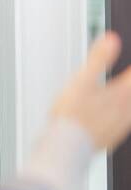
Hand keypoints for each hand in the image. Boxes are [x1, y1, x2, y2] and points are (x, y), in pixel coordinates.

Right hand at [52, 31, 130, 151]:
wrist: (65, 150)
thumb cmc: (71, 118)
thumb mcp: (82, 82)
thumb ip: (99, 58)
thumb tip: (112, 39)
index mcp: (123, 93)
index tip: (127, 68)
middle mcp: (127, 109)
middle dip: (127, 84)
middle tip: (122, 82)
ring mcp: (122, 125)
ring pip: (130, 109)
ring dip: (125, 101)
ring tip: (119, 96)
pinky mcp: (113, 137)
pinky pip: (124, 123)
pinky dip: (121, 116)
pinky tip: (113, 117)